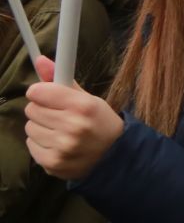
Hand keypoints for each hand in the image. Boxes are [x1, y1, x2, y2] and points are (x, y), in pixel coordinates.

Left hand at [23, 63, 123, 180]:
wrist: (114, 156)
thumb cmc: (100, 122)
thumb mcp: (88, 99)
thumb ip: (62, 79)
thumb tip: (40, 60)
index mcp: (83, 106)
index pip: (38, 92)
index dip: (42, 93)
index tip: (49, 96)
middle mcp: (72, 126)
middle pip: (31, 109)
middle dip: (42, 110)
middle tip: (58, 115)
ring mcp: (62, 147)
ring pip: (29, 128)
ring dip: (41, 128)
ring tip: (59, 131)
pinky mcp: (52, 163)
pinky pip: (31, 145)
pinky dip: (41, 144)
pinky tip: (57, 144)